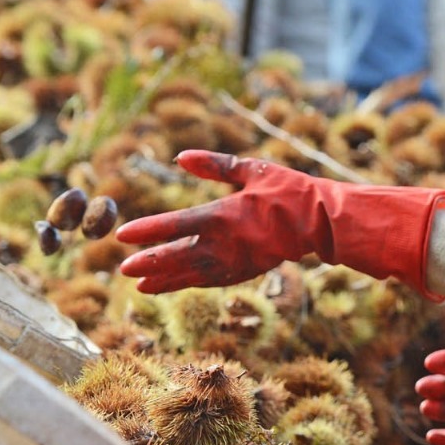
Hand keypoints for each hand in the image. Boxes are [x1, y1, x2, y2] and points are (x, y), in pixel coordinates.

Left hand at [117, 150, 444, 293]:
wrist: (323, 223)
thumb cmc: (289, 190)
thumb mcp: (252, 169)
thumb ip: (214, 164)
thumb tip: (180, 157)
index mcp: (225, 215)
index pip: (177, 224)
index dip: (148, 231)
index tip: (123, 236)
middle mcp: (226, 243)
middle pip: (179, 256)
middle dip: (150, 262)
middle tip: (122, 269)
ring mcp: (235, 261)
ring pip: (191, 274)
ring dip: (164, 279)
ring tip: (140, 286)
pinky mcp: (244, 271)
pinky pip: (209, 280)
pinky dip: (186, 284)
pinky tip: (169, 285)